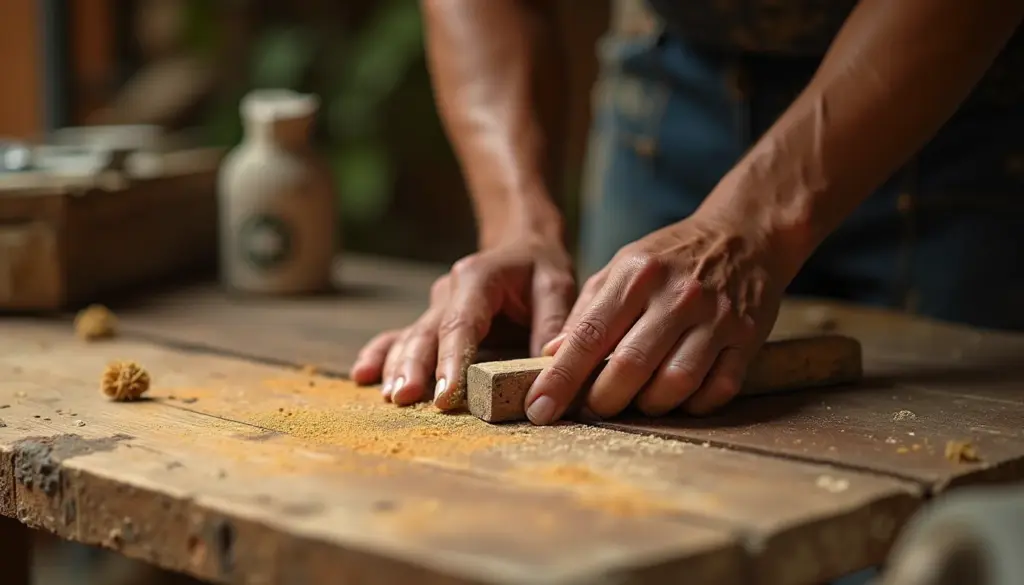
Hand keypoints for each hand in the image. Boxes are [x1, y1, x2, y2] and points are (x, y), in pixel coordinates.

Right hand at [350, 234, 574, 408]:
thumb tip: (550, 368)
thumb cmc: (541, 270)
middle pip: (426, 333)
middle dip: (414, 367)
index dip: (452, 360)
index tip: (446, 393)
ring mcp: (435, 307)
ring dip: (396, 367)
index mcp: (477, 279)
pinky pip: (400, 338)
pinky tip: (363, 375)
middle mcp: (448, 292)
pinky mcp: (431, 322)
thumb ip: (553, 324)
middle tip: (405, 397)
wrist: (523, 247)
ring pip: (410, 338)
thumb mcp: (558, 287)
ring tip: (390, 397)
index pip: (461, 324)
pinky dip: (381, 355)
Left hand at [525, 211, 788, 424]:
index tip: (539, 409)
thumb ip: (587, 311)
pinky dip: (693, 405)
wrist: (744, 235)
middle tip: (593, 406)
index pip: (589, 336)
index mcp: (636, 276)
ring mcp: (716, 318)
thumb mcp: (622, 268)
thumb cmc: (670, 258)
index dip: (561, 379)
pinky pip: (718, 390)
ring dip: (649, 405)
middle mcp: (676, 296)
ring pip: (675, 384)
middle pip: (631, 367)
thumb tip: (550, 357)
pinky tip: (678, 397)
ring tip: (637, 399)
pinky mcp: (747, 338)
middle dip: (603, 400)